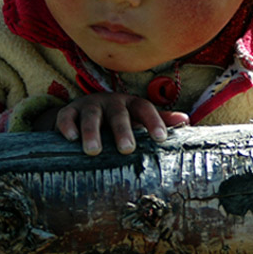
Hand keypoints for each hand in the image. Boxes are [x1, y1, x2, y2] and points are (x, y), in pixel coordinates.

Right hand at [52, 93, 188, 155]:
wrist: (81, 114)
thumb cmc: (116, 119)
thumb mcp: (136, 118)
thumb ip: (159, 119)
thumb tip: (186, 119)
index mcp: (130, 104)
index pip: (144, 108)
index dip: (154, 121)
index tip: (161, 138)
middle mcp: (111, 102)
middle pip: (118, 114)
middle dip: (122, 130)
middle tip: (127, 149)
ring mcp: (89, 105)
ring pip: (92, 116)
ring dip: (92, 132)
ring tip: (94, 151)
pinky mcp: (69, 111)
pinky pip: (67, 116)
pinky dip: (67, 126)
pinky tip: (70, 138)